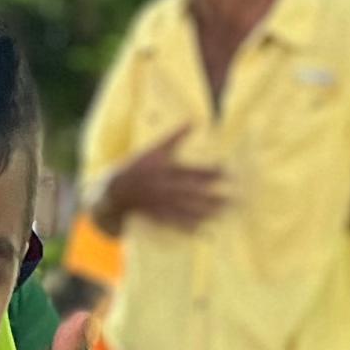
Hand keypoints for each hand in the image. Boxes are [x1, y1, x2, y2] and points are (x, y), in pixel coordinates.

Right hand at [100, 127, 225, 229]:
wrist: (116, 188)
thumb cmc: (138, 165)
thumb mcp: (156, 148)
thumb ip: (176, 136)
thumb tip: (193, 120)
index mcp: (167, 170)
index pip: (195, 172)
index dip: (212, 173)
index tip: (229, 174)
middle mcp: (166, 187)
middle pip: (194, 193)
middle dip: (214, 196)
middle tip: (233, 200)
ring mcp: (162, 203)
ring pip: (187, 209)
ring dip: (205, 212)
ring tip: (223, 213)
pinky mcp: (157, 214)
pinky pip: (174, 222)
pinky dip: (188, 226)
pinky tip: (202, 229)